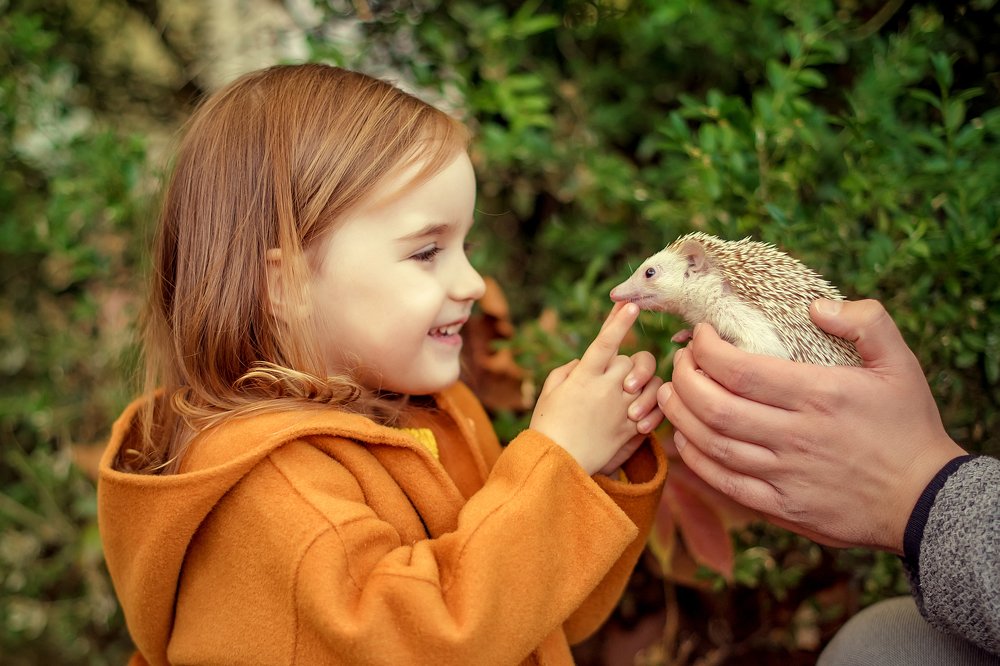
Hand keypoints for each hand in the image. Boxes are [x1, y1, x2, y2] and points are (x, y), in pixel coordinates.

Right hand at [530, 303, 661, 475]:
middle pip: (632, 362)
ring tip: (630, 395)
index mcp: (583, 377)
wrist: (558, 467)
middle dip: (629, 366)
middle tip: (618, 380)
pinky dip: (653, 405)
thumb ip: (569, 370)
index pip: (605, 343)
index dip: (619, 322)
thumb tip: (586, 362)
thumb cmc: (548, 427)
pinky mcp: (633, 429)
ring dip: (644, 384)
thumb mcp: (550, 392)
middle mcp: (606, 390)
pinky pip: (655, 409)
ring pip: (649, 383)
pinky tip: (642, 409)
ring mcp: (622, 409)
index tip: (631, 304)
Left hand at [658, 299, 966, 552]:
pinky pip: (724, 482)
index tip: (699, 336)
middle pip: (714, 406)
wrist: (927, 500)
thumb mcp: (901, 363)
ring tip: (670, 393)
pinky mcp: (782, 508)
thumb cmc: (909, 425)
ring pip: (712, 445)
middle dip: (683, 379)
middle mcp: (796, 436)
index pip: (739, 369)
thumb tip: (816, 306)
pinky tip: (685, 438)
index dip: (705, 349)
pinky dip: (695, 459)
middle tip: (678, 362)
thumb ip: (866, 322)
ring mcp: (786, 475)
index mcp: (819, 395)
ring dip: (680, 416)